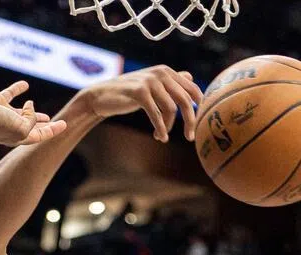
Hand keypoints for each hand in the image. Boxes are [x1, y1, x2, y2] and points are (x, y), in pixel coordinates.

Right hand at [0, 81, 67, 146]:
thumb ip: (31, 121)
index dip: (53, 130)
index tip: (65, 124)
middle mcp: (11, 127)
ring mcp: (4, 114)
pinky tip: (25, 85)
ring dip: (33, 113)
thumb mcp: (21, 127)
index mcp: (17, 136)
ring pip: (23, 114)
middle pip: (32, 127)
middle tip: (56, 122)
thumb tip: (32, 109)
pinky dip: (18, 89)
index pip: (39, 135)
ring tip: (45, 115)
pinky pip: (11, 94)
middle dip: (44, 126)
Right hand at [83, 65, 203, 141]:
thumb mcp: (151, 85)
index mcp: (167, 71)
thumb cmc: (128, 93)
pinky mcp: (139, 92)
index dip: (199, 106)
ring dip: (169, 127)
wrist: (101, 95)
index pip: (192, 89)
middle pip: (185, 100)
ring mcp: (150, 81)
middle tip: (190, 137)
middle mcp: (161, 73)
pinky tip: (160, 137)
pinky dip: (160, 128)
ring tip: (162, 137)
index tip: (199, 122)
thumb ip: (170, 81)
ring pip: (171, 109)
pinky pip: (156, 114)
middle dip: (190, 121)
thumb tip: (190, 77)